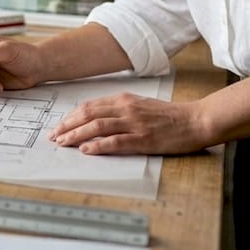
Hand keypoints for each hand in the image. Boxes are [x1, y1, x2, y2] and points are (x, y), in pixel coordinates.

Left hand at [49, 93, 204, 154]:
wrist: (194, 120)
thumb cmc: (169, 116)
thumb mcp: (141, 106)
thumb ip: (120, 110)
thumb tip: (97, 120)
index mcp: (124, 99)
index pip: (90, 106)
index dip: (71, 117)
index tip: (60, 126)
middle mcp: (126, 108)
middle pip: (88, 114)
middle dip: (68, 126)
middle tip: (54, 137)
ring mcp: (134, 123)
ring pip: (97, 126)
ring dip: (77, 135)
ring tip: (63, 143)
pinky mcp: (142, 138)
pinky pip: (115, 141)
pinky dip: (98, 145)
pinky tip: (86, 150)